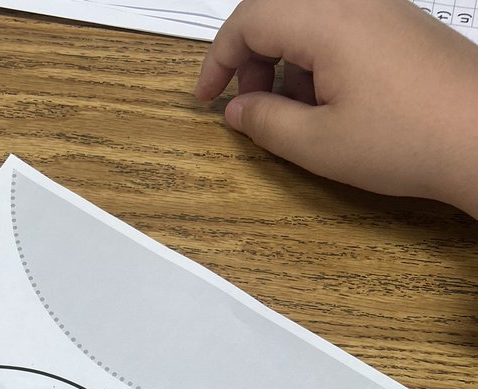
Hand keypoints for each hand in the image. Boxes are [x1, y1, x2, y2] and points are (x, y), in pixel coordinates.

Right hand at [194, 0, 477, 216]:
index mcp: (326, 19)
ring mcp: (380, 7)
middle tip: (248, 108)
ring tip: (294, 115)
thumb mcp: (318, 144)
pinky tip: (329, 104)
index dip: (219, 60)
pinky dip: (318, 59)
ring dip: (286, 61)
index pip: (250, 20)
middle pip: (277, 12)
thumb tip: (239, 110)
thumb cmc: (411, 138)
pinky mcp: (399, 23)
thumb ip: (265, 123)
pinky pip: (341, 26)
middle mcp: (353, 0)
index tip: (207, 96)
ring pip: (308, 19)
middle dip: (251, 59)